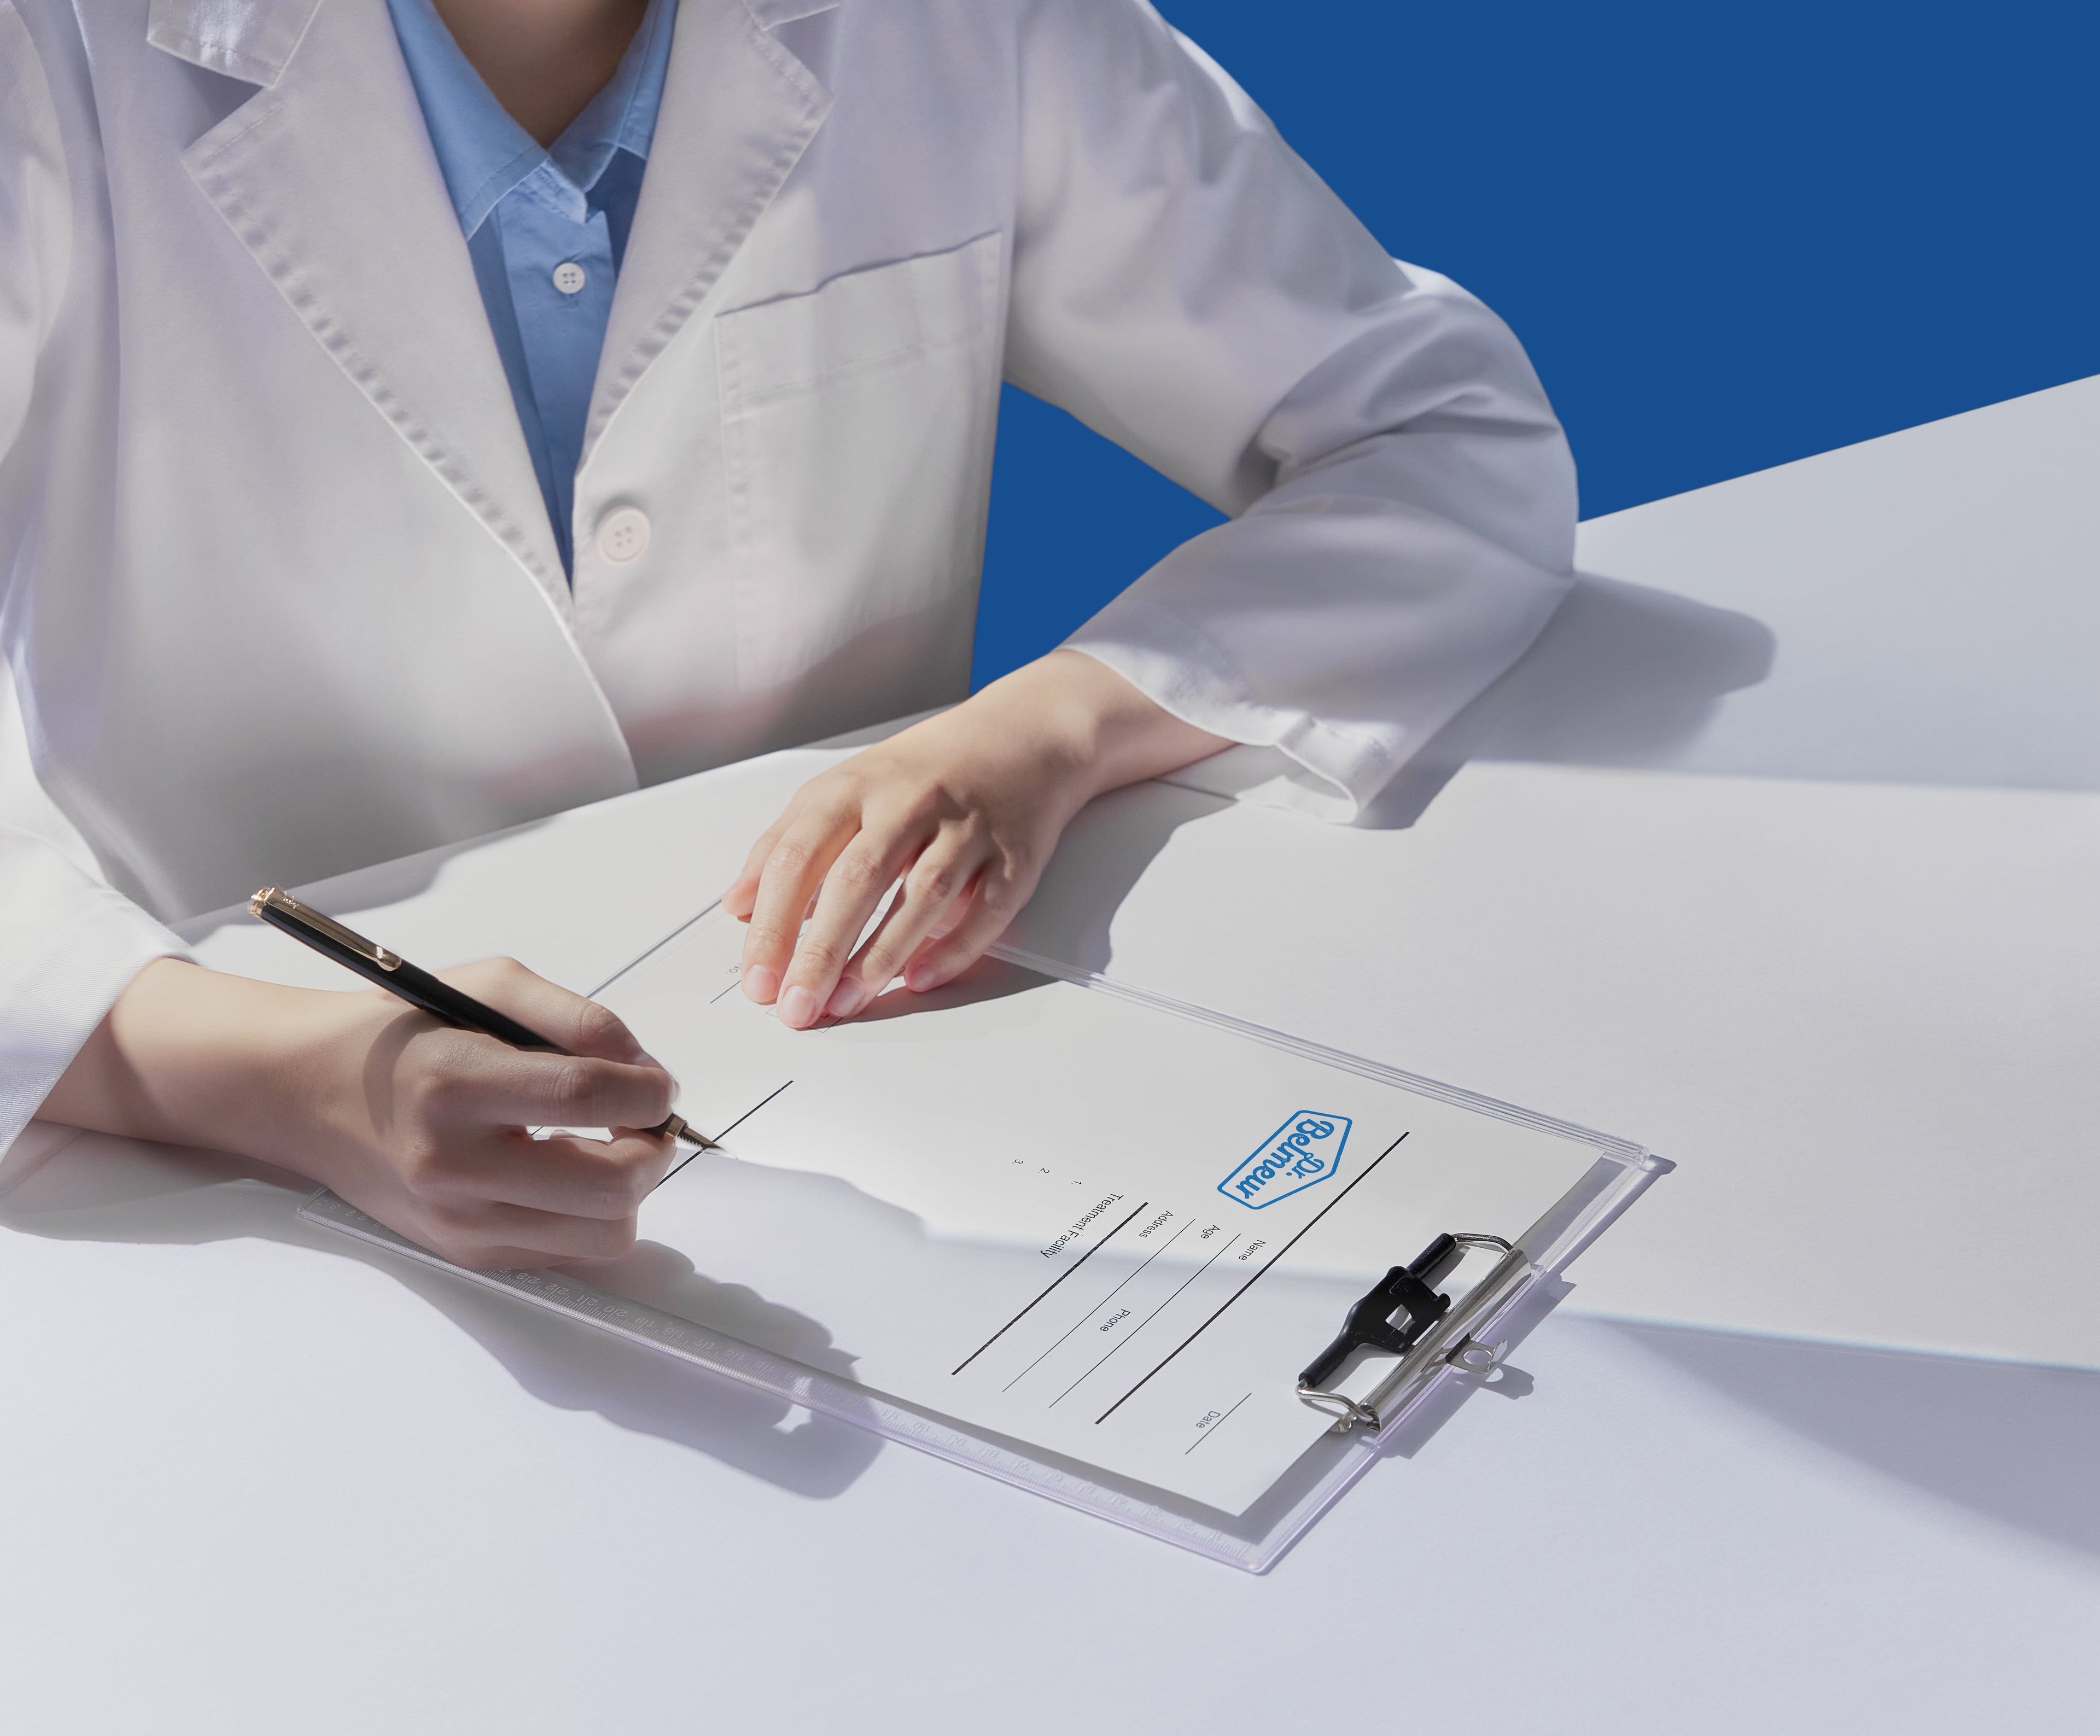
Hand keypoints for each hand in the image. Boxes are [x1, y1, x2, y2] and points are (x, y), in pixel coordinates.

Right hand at [41, 956, 675, 1268]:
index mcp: (457, 1082)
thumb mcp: (490, 986)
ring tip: (608, 1146)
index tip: (658, 1083)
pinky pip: (568, 1253)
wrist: (312, 1092)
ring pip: (602, 1235)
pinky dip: (589, 1216)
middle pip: (609, 1186)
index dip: (649, 1090)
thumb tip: (644, 1067)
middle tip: (646, 1120)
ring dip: (629, 1191)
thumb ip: (579, 1018)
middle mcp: (454, 1163)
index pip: (587, 1095)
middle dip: (654, 1150)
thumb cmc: (407, 1033)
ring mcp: (458, 1220)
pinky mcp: (465, 1252)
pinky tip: (566, 1171)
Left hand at [722, 650, 1229, 1027]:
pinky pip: (986, 909)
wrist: (1024, 734)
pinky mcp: (1015, 854)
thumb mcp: (845, 789)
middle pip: (856, 879)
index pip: (800, 855)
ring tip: (847, 1002)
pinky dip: (953, 947)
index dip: (773, 921)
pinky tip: (920, 979)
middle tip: (796, 1005)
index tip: (757, 977)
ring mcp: (967, 827)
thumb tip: (740, 904)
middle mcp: (910, 801)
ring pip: (922, 894)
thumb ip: (788, 843)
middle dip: (820, 950)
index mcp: (857, 786)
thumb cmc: (926, 771)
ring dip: (880, 955)